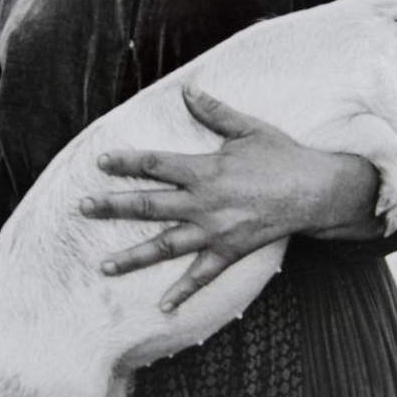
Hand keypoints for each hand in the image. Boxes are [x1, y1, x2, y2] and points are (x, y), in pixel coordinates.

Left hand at [79, 86, 376, 310]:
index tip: (99, 163)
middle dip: (112, 207)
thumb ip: (214, 112)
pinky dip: (182, 292)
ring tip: (104, 267)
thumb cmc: (282, 156)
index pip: (154, 164)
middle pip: (148, 206)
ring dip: (133, 257)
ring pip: (165, 246)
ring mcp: (214, 231)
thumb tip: (188, 89)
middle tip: (82, 209)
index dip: (125, 162)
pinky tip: (162, 307)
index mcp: (204, 170)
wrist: (314, 192)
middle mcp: (203, 203)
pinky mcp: (229, 251)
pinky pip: (201, 276)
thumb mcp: (248, 128)